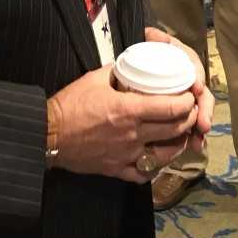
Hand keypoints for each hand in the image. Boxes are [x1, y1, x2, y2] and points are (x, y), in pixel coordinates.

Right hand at [50, 66, 196, 182]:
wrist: (47, 134)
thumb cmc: (70, 104)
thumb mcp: (95, 78)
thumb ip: (118, 71)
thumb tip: (132, 64)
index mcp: (128, 110)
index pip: (170, 108)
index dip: (187, 102)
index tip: (190, 95)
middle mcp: (132, 135)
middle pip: (173, 130)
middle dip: (188, 119)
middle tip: (190, 110)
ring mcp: (126, 156)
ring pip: (165, 154)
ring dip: (178, 143)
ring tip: (181, 133)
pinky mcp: (117, 170)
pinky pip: (144, 174)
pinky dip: (155, 166)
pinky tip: (158, 157)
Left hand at [145, 26, 212, 152]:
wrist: (131, 74)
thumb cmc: (142, 58)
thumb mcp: (146, 47)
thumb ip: (154, 39)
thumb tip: (152, 34)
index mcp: (182, 60)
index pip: (193, 66)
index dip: (197, 77)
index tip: (196, 89)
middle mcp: (188, 79)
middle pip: (202, 94)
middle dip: (204, 109)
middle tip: (203, 125)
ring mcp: (187, 98)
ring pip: (199, 112)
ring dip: (201, 125)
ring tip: (198, 140)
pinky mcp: (182, 114)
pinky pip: (191, 125)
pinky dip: (194, 136)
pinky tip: (195, 146)